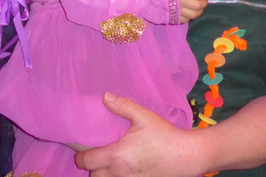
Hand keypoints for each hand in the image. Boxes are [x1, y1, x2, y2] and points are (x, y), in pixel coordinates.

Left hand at [75, 93, 198, 175]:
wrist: (185, 156)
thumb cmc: (164, 136)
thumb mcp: (144, 116)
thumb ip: (123, 106)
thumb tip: (104, 96)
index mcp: (116, 155)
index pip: (86, 161)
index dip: (81, 156)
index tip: (82, 150)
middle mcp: (119, 173)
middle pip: (94, 175)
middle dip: (92, 166)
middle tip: (97, 154)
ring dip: (103, 174)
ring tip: (109, 163)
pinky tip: (123, 169)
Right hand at [174, 0, 210, 22]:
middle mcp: (178, 0)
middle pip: (198, 5)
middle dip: (205, 2)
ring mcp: (174, 10)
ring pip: (192, 15)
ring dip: (199, 11)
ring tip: (200, 5)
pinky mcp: (169, 17)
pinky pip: (183, 20)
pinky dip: (190, 16)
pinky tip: (189, 11)